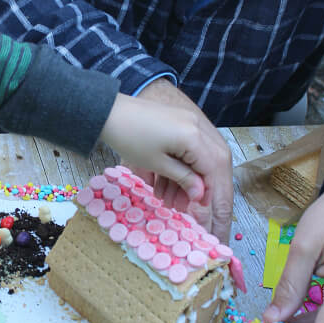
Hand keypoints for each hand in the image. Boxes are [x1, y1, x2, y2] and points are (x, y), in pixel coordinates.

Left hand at [99, 87, 232, 241]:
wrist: (109, 111)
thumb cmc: (129, 137)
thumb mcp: (157, 164)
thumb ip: (184, 179)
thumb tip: (201, 196)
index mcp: (194, 136)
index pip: (213, 170)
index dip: (209, 194)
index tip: (201, 212)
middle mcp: (198, 126)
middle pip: (214, 164)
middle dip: (205, 190)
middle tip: (194, 211)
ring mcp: (191, 121)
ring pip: (203, 157)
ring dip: (190, 180)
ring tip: (170, 201)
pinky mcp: (182, 121)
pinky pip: (192, 148)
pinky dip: (183, 167)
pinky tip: (166, 185)